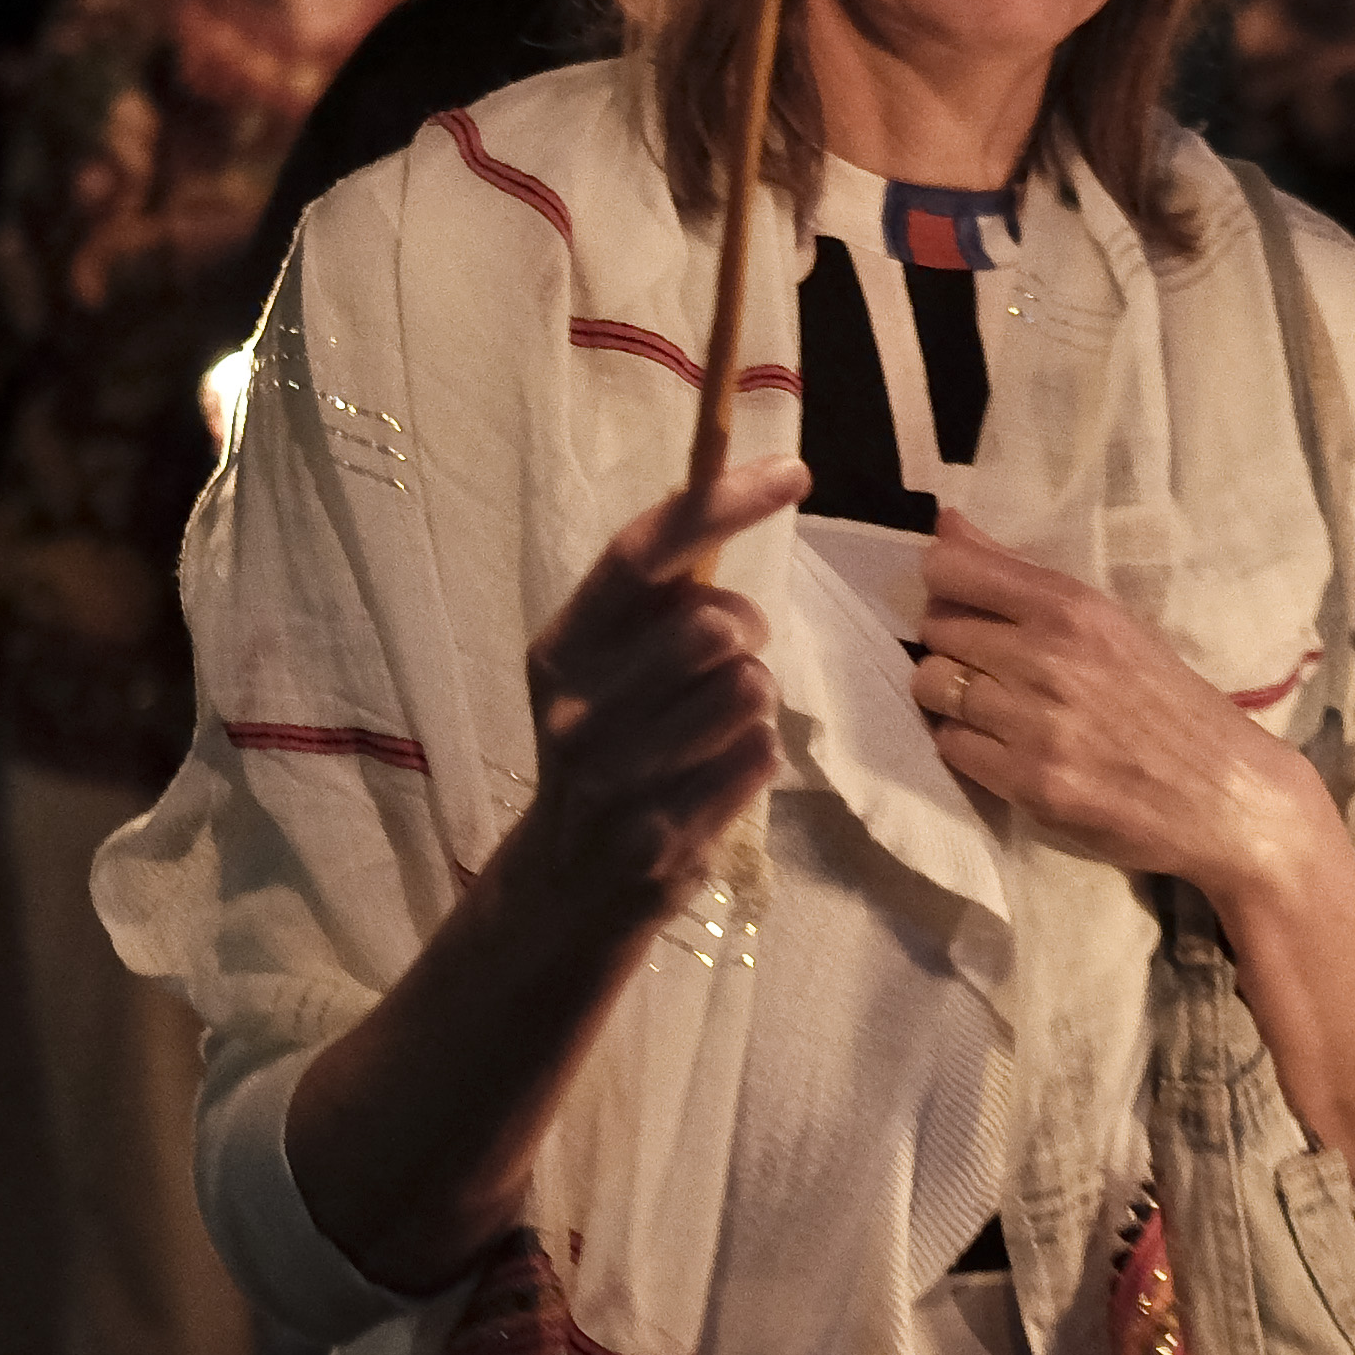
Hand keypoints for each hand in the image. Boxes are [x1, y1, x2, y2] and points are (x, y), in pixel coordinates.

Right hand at [515, 460, 807, 927]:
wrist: (569, 881)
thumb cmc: (606, 746)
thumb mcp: (601, 667)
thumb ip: (656, 604)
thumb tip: (739, 502)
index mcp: (561, 648)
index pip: (642, 555)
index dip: (719, 505)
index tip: (793, 472)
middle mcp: (579, 708)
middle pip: (713, 627)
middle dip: (746, 629)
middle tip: (733, 651)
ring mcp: (619, 778)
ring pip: (750, 692)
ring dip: (754, 700)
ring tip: (715, 726)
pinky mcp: (665, 835)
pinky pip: (761, 756)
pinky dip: (757, 756)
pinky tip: (715, 778)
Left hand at [910, 511, 1334, 904]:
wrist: (1224, 795)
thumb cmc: (1172, 701)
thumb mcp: (1112, 622)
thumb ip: (1024, 577)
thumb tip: (946, 523)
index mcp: (1074, 608)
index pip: (953, 569)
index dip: (943, 582)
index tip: (960, 600)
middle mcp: (1048, 657)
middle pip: (936, 629)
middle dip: (951, 643)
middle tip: (987, 663)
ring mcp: (1034, 724)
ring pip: (931, 687)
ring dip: (950, 696)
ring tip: (990, 706)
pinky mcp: (1028, 783)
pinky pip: (950, 746)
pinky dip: (965, 744)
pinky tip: (1001, 746)